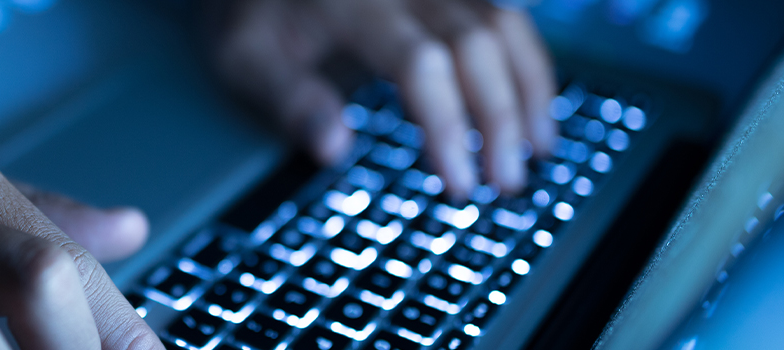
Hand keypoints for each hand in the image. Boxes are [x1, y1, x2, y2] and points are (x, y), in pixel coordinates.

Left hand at [210, 0, 555, 196]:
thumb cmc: (252, 16)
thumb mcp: (245, 59)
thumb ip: (289, 100)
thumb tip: (333, 149)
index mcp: (353, 1)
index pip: (421, 64)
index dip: (449, 126)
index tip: (461, 184)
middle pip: (476, 45)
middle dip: (500, 118)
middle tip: (505, 183)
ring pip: (502, 24)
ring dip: (528, 89)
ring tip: (537, 148)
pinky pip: (502, 13)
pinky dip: (525, 59)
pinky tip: (533, 101)